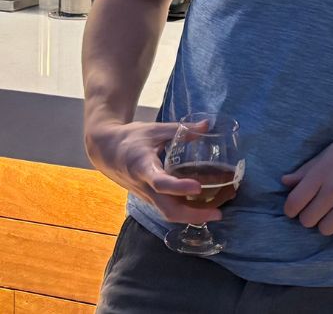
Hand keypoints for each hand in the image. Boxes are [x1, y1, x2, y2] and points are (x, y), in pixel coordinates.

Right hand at [84, 119, 222, 223]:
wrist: (106, 151)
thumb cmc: (131, 138)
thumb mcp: (155, 129)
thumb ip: (182, 129)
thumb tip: (208, 124)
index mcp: (143, 167)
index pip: (161, 182)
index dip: (179, 187)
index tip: (198, 187)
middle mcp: (144, 186)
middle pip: (167, 209)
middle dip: (193, 215)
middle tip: (218, 213)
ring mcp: (146, 195)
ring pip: (168, 213)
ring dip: (191, 216)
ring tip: (216, 212)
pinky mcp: (149, 198)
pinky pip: (167, 209)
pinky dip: (185, 212)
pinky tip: (203, 207)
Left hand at [282, 121, 332, 239]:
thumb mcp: (330, 152)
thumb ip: (306, 170)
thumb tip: (284, 182)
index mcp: (322, 173)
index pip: (293, 204)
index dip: (292, 209)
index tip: (298, 207)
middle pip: (307, 220)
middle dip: (310, 216)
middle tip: (321, 207)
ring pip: (325, 230)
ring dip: (328, 222)